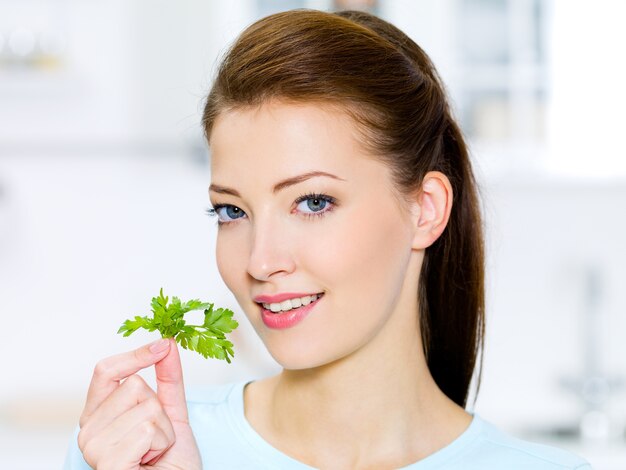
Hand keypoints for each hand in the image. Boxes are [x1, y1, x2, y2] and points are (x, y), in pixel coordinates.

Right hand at [77, 338, 201, 468]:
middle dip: (160, 410)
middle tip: (155, 438)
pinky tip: (150, 461)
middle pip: (135, 386)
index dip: (135, 356)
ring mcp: (93, 449)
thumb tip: (167, 343)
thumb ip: (168, 378)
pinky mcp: (107, 465)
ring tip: (154, 452)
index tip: (162, 345)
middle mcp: (88, 430)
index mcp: (97, 415)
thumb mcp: (172, 411)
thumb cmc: (170, 459)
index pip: (105, 371)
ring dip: (164, 430)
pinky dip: (161, 443)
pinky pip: (147, 429)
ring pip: (147, 407)